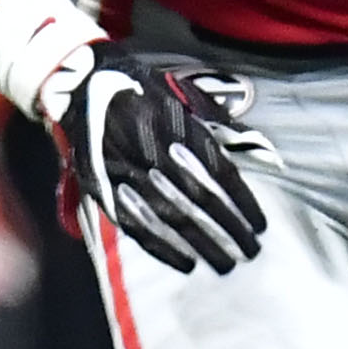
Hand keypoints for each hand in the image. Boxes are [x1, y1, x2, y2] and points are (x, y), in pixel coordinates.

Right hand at [49, 43, 274, 273]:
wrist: (82, 85)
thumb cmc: (143, 90)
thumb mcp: (184, 95)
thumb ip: (222, 125)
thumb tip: (264, 153)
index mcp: (177, 126)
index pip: (219, 172)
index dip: (241, 201)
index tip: (260, 224)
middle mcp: (154, 151)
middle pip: (198, 199)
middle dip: (228, 229)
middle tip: (250, 250)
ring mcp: (127, 172)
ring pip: (170, 217)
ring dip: (200, 243)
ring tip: (226, 263)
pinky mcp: (104, 189)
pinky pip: (135, 225)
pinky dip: (161, 248)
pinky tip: (185, 263)